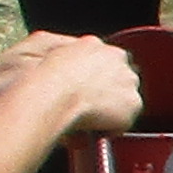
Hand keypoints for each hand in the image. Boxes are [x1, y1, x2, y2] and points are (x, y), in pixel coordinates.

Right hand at [27, 32, 146, 133]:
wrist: (52, 93)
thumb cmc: (40, 77)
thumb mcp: (42, 50)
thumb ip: (61, 53)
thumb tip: (63, 59)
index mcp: (93, 44)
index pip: (102, 59)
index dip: (94, 79)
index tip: (84, 90)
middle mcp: (116, 57)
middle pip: (120, 76)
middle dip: (107, 92)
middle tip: (87, 108)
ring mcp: (128, 79)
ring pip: (124, 98)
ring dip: (110, 109)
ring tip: (88, 119)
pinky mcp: (133, 102)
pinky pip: (123, 121)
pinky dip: (110, 128)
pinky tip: (93, 128)